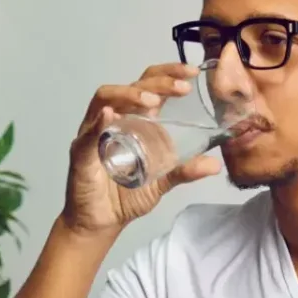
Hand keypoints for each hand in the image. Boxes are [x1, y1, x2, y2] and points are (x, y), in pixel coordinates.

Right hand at [62, 63, 221, 238]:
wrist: (102, 223)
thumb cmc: (125, 197)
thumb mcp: (162, 181)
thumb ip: (184, 170)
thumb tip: (215, 165)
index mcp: (133, 120)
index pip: (149, 85)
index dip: (168, 74)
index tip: (192, 73)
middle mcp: (113, 119)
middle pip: (131, 86)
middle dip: (158, 82)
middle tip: (182, 88)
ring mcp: (94, 133)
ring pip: (106, 98)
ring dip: (130, 94)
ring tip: (152, 101)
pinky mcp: (81, 152)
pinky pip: (89, 132)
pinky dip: (99, 121)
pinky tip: (111, 115)